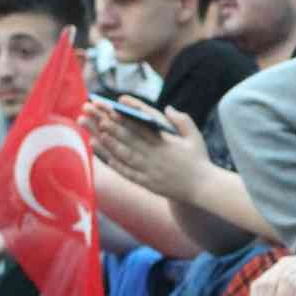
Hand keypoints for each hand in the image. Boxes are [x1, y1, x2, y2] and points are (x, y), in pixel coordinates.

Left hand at [81, 99, 206, 201]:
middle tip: (94, 115)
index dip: (124, 117)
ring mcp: (148, 170)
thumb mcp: (195, 137)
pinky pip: (125, 171)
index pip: (140, 127)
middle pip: (127, 138)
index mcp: (165, 143)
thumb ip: (182, 120)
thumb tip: (168, 107)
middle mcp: (154, 156)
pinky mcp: (146, 182)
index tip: (110, 108)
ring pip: (123, 153)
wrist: (202, 188)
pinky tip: (103, 154)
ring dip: (107, 142)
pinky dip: (113, 162)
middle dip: (108, 125)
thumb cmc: (199, 160)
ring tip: (92, 131)